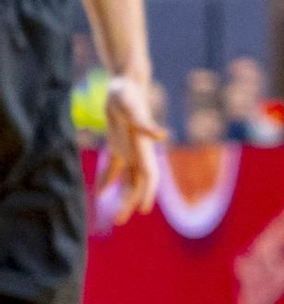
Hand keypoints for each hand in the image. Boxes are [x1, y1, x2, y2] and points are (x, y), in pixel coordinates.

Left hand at [99, 73, 165, 221]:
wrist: (125, 82)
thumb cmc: (127, 93)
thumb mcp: (132, 106)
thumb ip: (146, 124)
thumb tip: (163, 136)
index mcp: (142, 146)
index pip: (149, 175)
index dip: (148, 192)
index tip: (143, 209)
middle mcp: (138, 151)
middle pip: (137, 182)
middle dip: (130, 201)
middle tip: (119, 221)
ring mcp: (129, 149)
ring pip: (128, 179)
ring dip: (122, 197)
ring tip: (114, 218)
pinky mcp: (118, 144)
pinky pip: (114, 168)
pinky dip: (107, 180)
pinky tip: (100, 193)